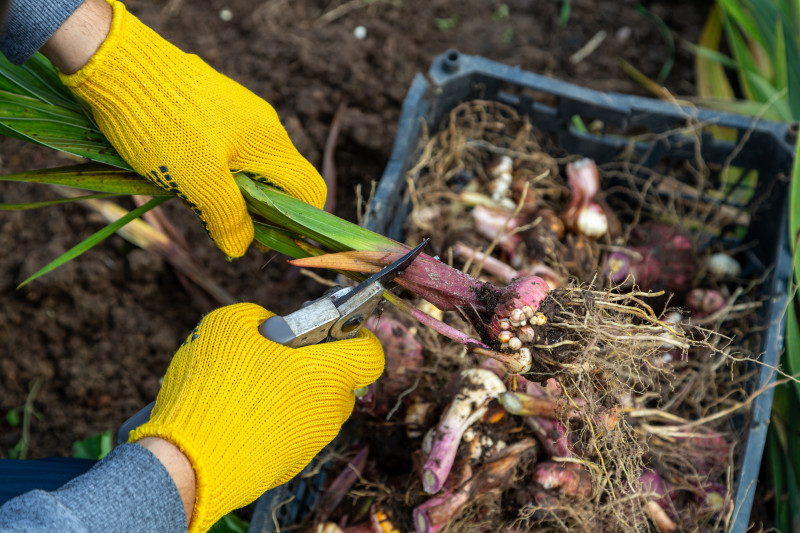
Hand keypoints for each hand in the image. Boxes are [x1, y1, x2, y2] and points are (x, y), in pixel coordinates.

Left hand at [52, 0, 325, 257]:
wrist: (115, 60)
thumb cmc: (163, 123)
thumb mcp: (198, 182)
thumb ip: (228, 217)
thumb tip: (242, 248)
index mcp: (271, 143)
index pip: (310, 189)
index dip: (298, 223)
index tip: (270, 243)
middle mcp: (263, 125)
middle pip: (279, 181)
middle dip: (258, 211)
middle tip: (223, 228)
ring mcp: (236, 112)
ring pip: (249, 166)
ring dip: (231, 191)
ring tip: (193, 199)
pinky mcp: (210, 106)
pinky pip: (225, 148)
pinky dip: (213, 170)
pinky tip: (180, 172)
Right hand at [129, 303, 384, 532]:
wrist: (189, 462)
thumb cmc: (216, 387)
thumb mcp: (231, 324)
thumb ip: (264, 318)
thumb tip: (274, 328)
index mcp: (330, 373)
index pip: (371, 354)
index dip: (356, 337)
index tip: (332, 330)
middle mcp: (330, 412)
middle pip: (337, 381)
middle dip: (312, 366)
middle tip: (274, 356)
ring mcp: (311, 444)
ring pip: (312, 409)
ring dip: (290, 394)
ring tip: (247, 387)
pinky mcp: (288, 468)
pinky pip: (289, 435)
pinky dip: (273, 423)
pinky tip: (238, 417)